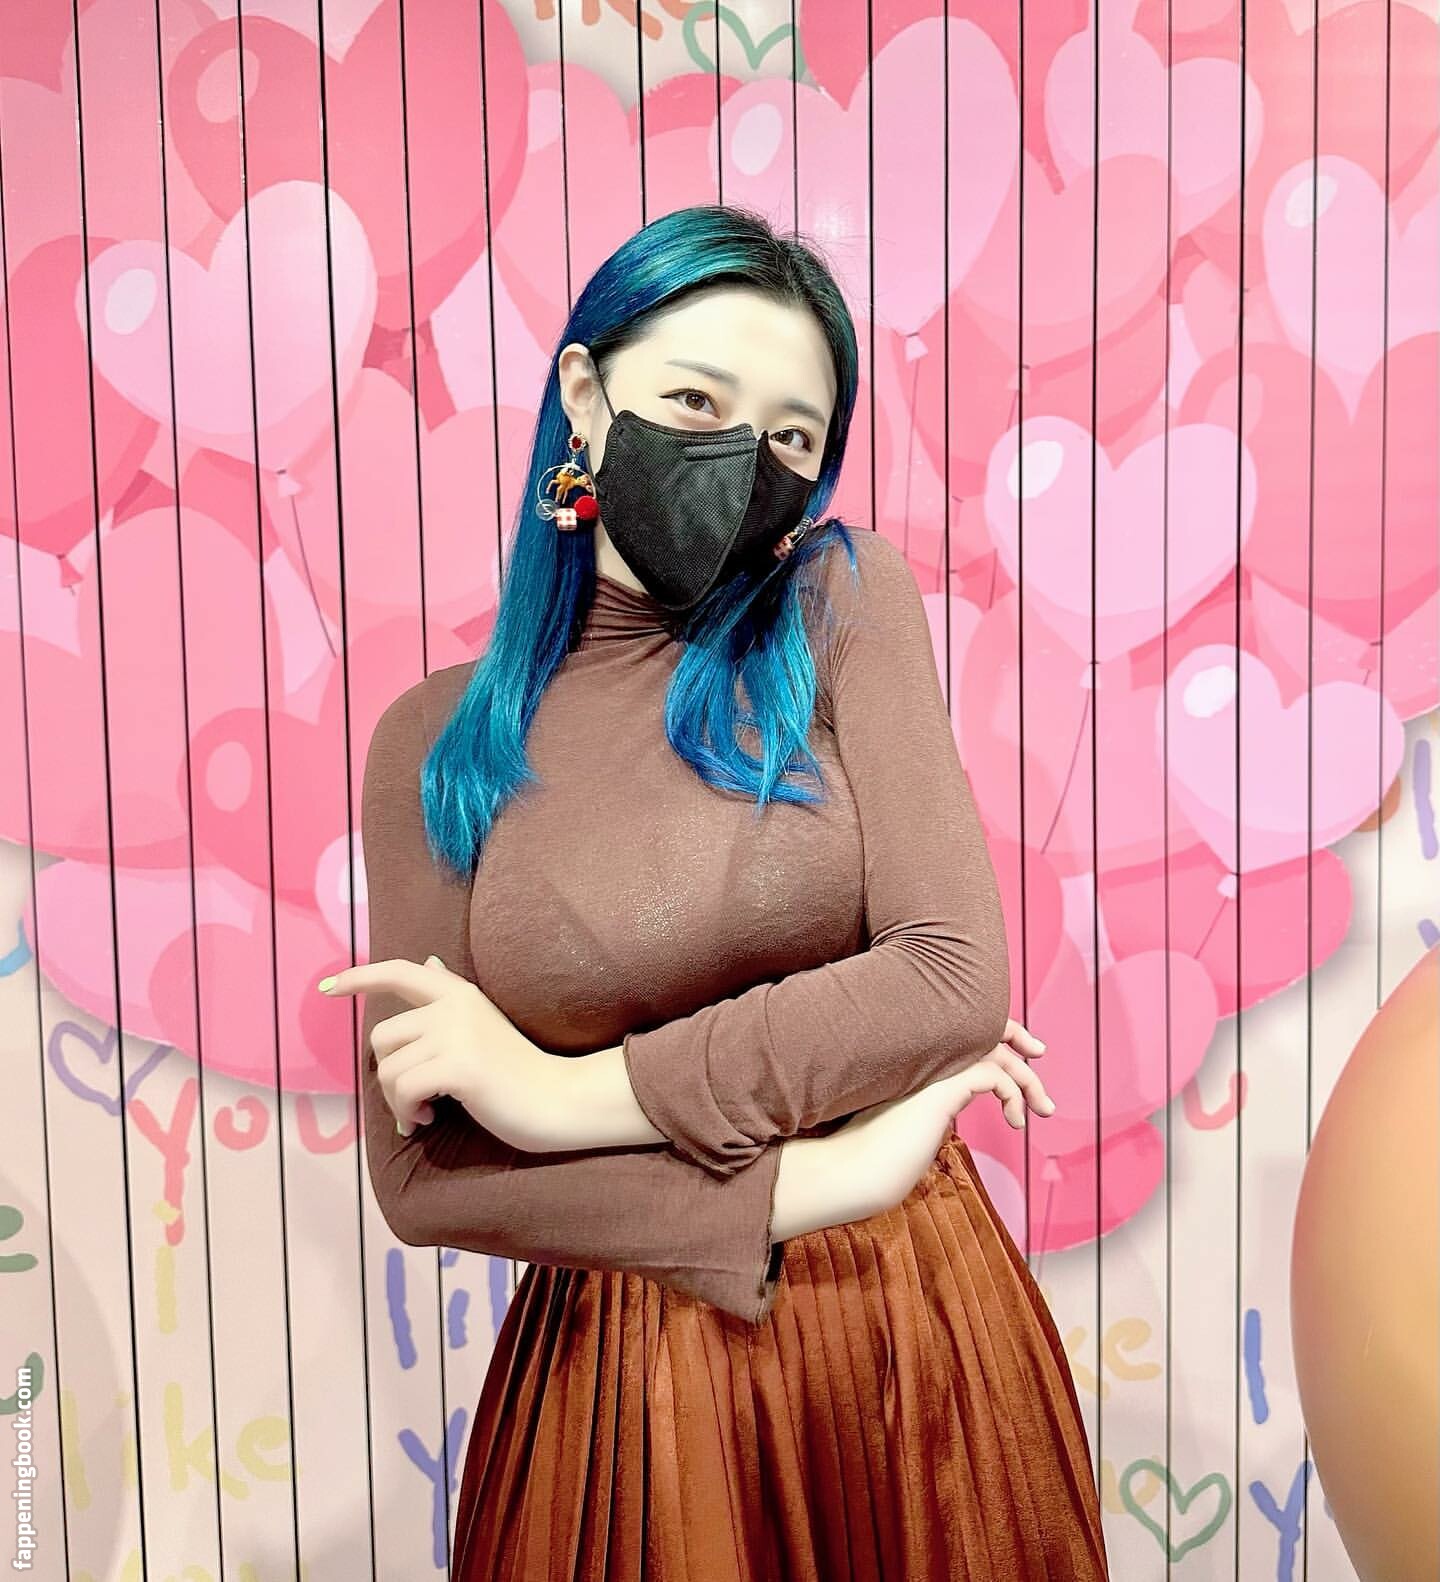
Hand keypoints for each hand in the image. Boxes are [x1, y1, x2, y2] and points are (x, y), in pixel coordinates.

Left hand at [319, 955, 559, 1150]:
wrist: (558, 1099)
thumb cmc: (517, 1070)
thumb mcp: (482, 1024)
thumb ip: (450, 1000)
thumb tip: (429, 963)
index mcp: (458, 993)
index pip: (398, 971)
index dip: (359, 977)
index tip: (328, 988)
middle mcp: (454, 1006)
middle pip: (382, 1036)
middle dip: (386, 1074)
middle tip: (411, 1102)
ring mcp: (456, 1034)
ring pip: (388, 1068)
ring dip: (396, 1101)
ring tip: (423, 1114)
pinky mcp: (459, 1066)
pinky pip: (403, 1090)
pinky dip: (408, 1113)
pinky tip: (429, 1120)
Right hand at [828, 1018, 1054, 1212]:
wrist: (853, 1171)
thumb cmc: (877, 1159)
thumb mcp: (912, 1126)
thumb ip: (932, 1108)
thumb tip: (953, 1109)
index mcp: (917, 1063)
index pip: (963, 1035)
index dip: (995, 1035)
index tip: (1022, 1053)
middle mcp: (924, 1057)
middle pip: (983, 1033)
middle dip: (1018, 1040)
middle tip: (1041, 1054)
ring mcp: (932, 1070)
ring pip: (995, 1054)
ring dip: (1026, 1078)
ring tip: (1043, 1108)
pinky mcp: (942, 1089)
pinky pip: (994, 1075)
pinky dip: (1013, 1092)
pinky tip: (1015, 1118)